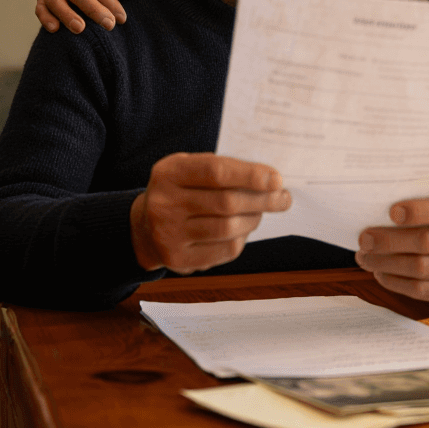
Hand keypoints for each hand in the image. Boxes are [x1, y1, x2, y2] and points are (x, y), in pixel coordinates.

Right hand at [130, 153, 290, 273]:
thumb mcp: (191, 169)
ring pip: (229, 228)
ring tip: (260, 212)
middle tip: (283, 198)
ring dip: (254, 219)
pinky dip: (242, 238)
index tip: (277, 180)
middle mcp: (164, 203)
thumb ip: (226, 169)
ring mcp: (168, 234)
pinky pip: (225, 249)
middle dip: (263, 200)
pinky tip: (243, 229)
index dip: (250, 176)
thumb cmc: (181, 191)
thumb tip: (272, 182)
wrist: (145, 227)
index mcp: (169, 173)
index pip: (216, 172)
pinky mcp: (178, 259)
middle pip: (226, 202)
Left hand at [355, 197, 428, 305]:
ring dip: (387, 264)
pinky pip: (422, 290)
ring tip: (366, 258)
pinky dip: (396, 282)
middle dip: (390, 241)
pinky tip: (380, 273)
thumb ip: (420, 209)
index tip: (392, 212)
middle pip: (427, 242)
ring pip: (421, 268)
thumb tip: (378, 215)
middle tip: (364, 239)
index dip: (419, 212)